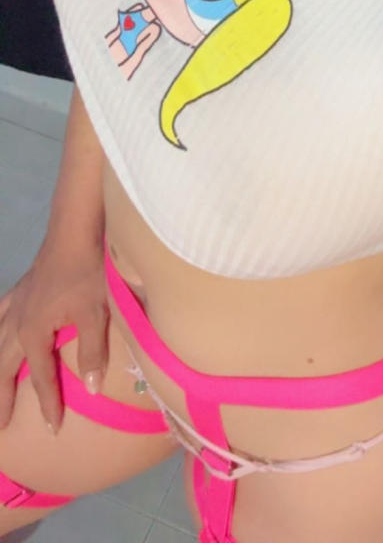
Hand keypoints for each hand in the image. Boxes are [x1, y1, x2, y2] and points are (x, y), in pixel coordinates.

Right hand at [0, 236, 108, 434]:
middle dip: (1, 399)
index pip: (40, 377)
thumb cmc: (88, 271)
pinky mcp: (19, 290)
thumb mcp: (96, 313)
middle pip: (3, 368)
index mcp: (33, 333)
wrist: (75, 230)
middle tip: (1, 428)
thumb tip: (91, 391)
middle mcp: (15, 323)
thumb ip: (92, 352)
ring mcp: (14, 305)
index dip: (48, 405)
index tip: (52, 430)